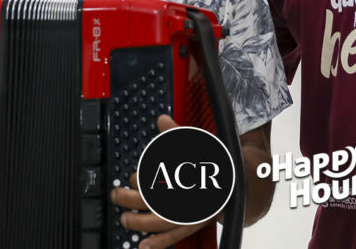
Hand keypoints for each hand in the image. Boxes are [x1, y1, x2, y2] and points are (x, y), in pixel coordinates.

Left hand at [110, 115, 214, 248]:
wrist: (237, 183)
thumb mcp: (197, 144)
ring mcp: (193, 213)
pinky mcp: (194, 225)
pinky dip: (159, 242)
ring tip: (124, 219)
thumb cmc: (213, 163)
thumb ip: (177, 134)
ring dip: (140, 222)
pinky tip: (143, 245)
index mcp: (191, 173)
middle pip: (157, 200)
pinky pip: (176, 237)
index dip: (143, 179)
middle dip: (133, 199)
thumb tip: (161, 119)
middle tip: (117, 195)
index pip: (162, 177)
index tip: (133, 178)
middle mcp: (192, 195)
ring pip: (164, 221)